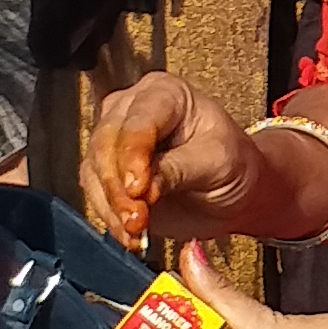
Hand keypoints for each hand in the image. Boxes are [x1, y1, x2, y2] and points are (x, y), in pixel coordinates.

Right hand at [85, 68, 260, 253]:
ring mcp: (115, 140)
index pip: (138, 122)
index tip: (138, 189)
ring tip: (135, 232)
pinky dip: (111, 218)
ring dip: (112, 206)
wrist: (232, 190)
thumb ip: (178, 170)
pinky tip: (130, 235)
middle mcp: (131, 110)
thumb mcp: (217, 161)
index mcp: (164, 93)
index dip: (133, 155)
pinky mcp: (107, 172)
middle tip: (136, 218)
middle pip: (106, 144)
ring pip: (95, 171)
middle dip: (118, 186)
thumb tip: (143, 189)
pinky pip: (96, 194)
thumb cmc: (232, 163)